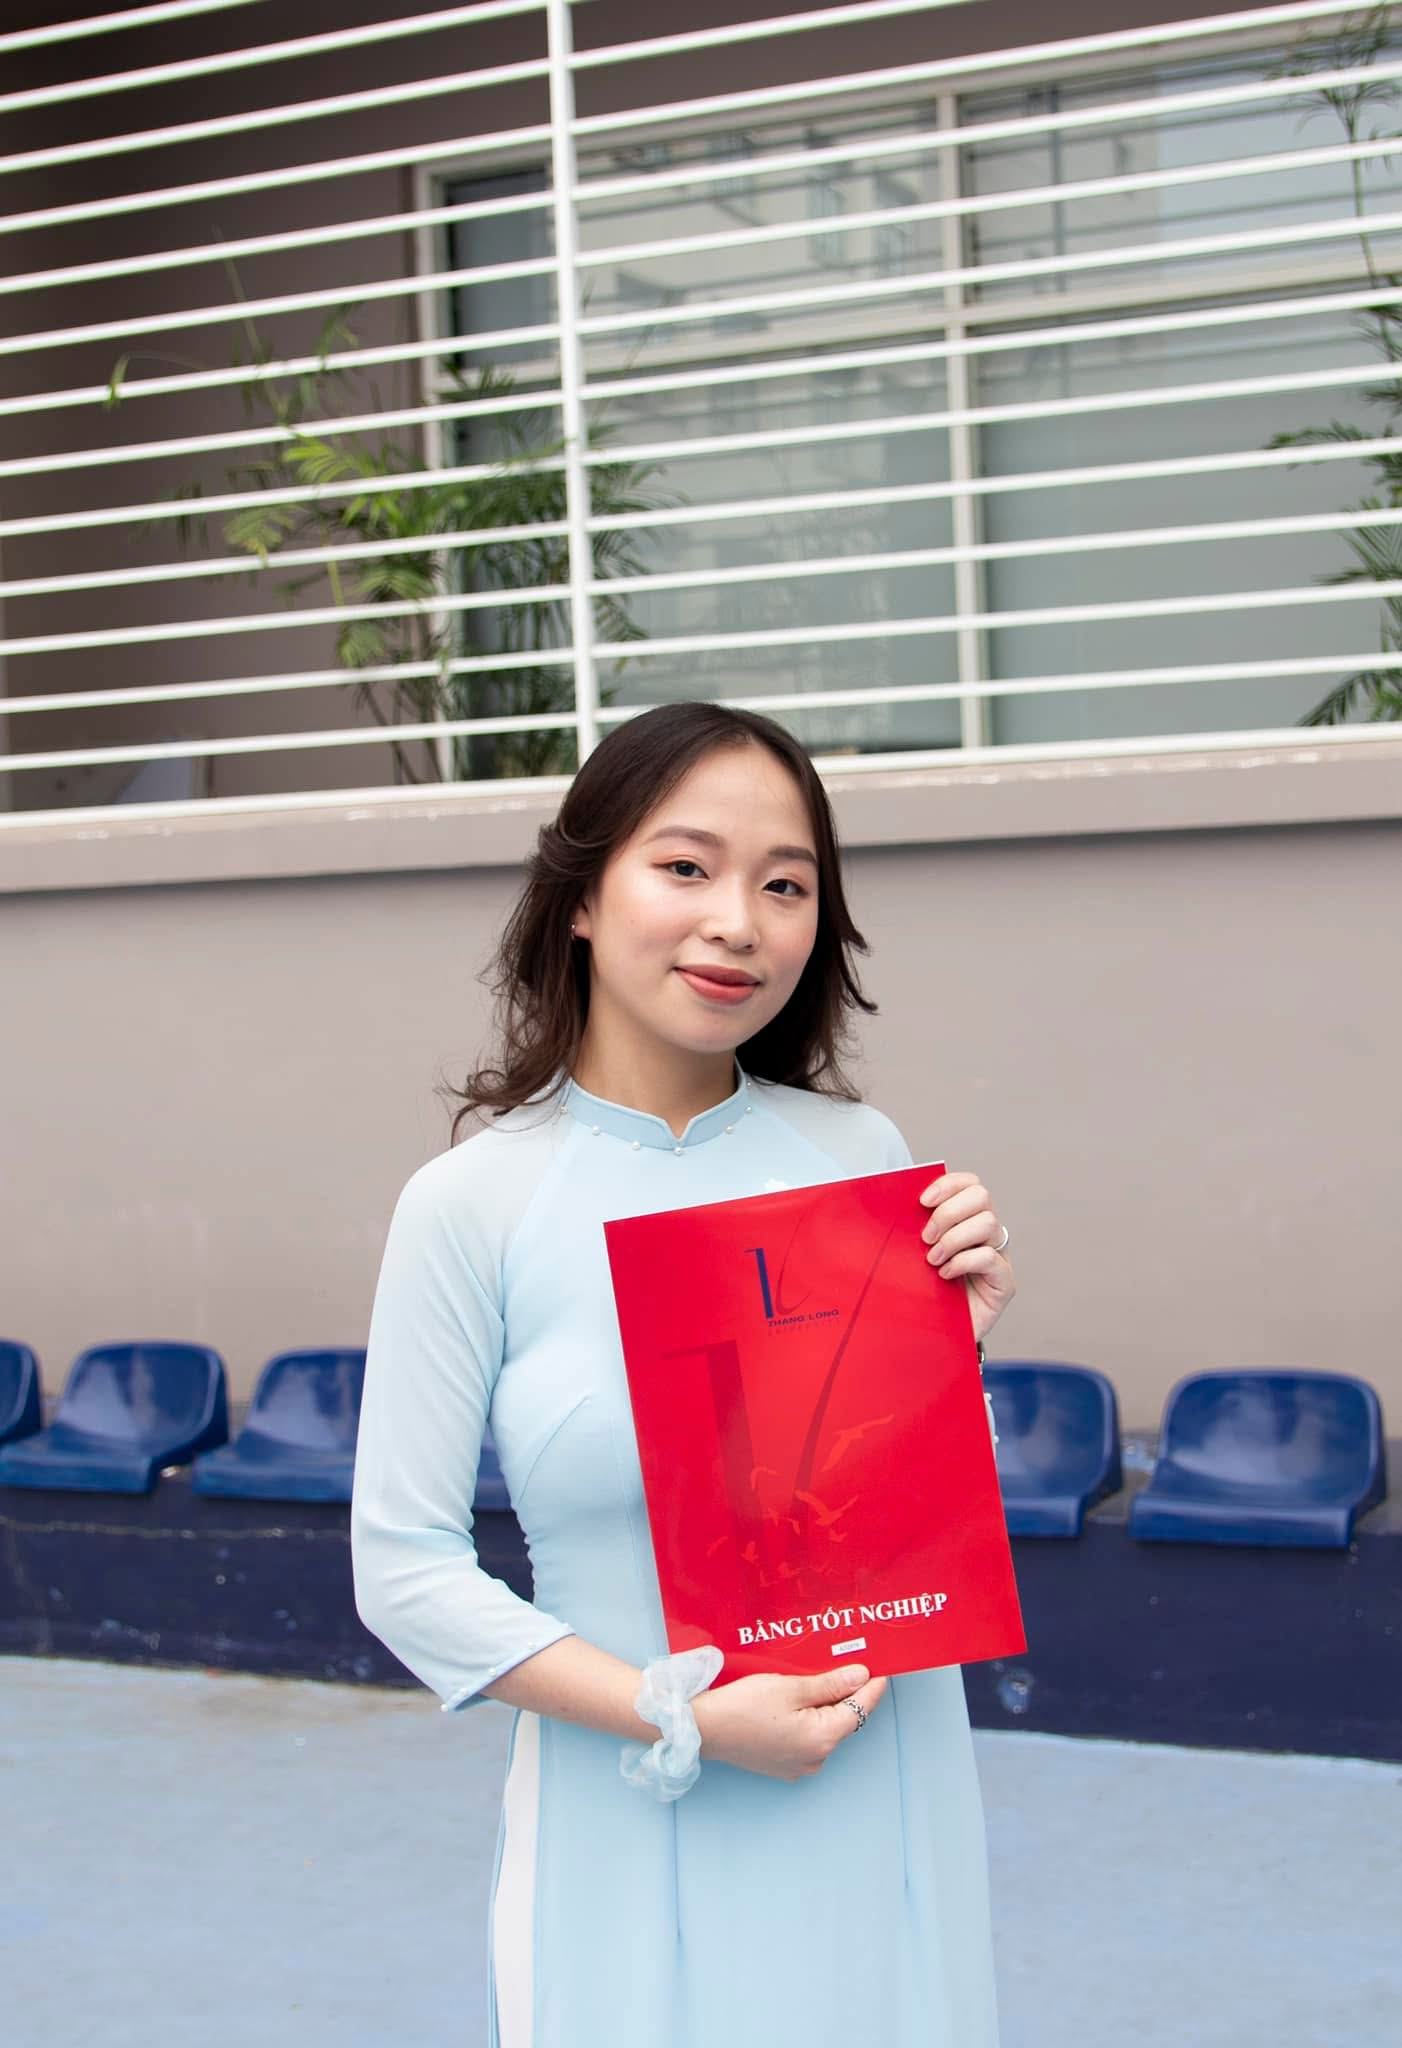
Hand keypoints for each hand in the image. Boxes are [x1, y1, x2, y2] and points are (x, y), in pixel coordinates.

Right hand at [691, 1663, 887, 1780]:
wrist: (704, 1729)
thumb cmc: (745, 1705)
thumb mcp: (791, 1687)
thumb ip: (830, 1684)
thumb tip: (862, 1676)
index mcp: (822, 1738)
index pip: (860, 1709)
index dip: (872, 1688)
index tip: (883, 1669)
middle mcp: (817, 1758)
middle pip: (843, 1720)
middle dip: (848, 1694)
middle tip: (851, 1666)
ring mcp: (800, 1766)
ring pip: (826, 1730)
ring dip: (827, 1707)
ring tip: (822, 1680)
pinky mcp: (785, 1766)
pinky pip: (809, 1739)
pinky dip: (811, 1721)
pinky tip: (800, 1702)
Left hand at [919, 1169, 1014, 1345]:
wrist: (936, 1336)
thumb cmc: (925, 1292)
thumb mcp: (914, 1255)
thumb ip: (911, 1230)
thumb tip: (888, 1204)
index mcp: (968, 1219)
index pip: (969, 1183)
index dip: (948, 1185)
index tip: (922, 1201)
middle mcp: (988, 1234)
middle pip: (981, 1196)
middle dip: (948, 1213)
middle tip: (925, 1238)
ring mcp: (999, 1257)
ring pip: (988, 1223)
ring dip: (953, 1239)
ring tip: (933, 1260)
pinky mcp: (1004, 1282)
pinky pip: (989, 1257)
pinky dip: (962, 1262)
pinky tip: (944, 1275)